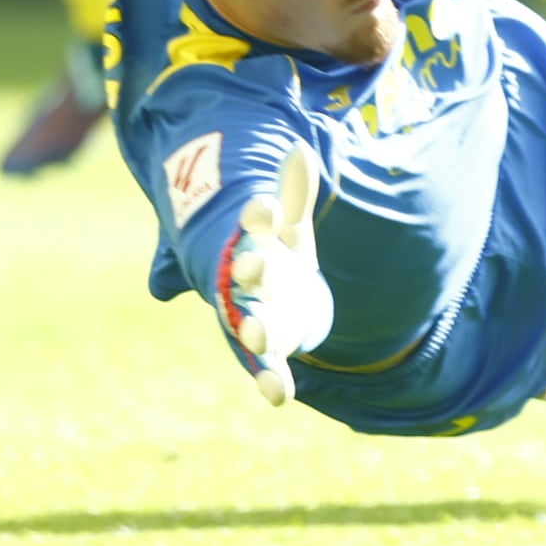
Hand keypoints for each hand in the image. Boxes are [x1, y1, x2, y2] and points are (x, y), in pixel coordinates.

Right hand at [214, 148, 331, 405]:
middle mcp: (248, 282)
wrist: (273, 296)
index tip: (265, 206)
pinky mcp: (269, 345)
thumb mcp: (290, 222)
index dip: (258, 215)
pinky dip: (271, 379)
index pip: (253, 224)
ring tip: (259, 334)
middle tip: (250, 266)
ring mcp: (255, 313)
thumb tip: (299, 149)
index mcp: (254, 243)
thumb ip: (295, 192)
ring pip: (250, 320)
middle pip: (245, 274)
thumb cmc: (279, 253)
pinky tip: (280, 395)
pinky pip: (267, 365)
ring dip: (255, 327)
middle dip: (249, 271)